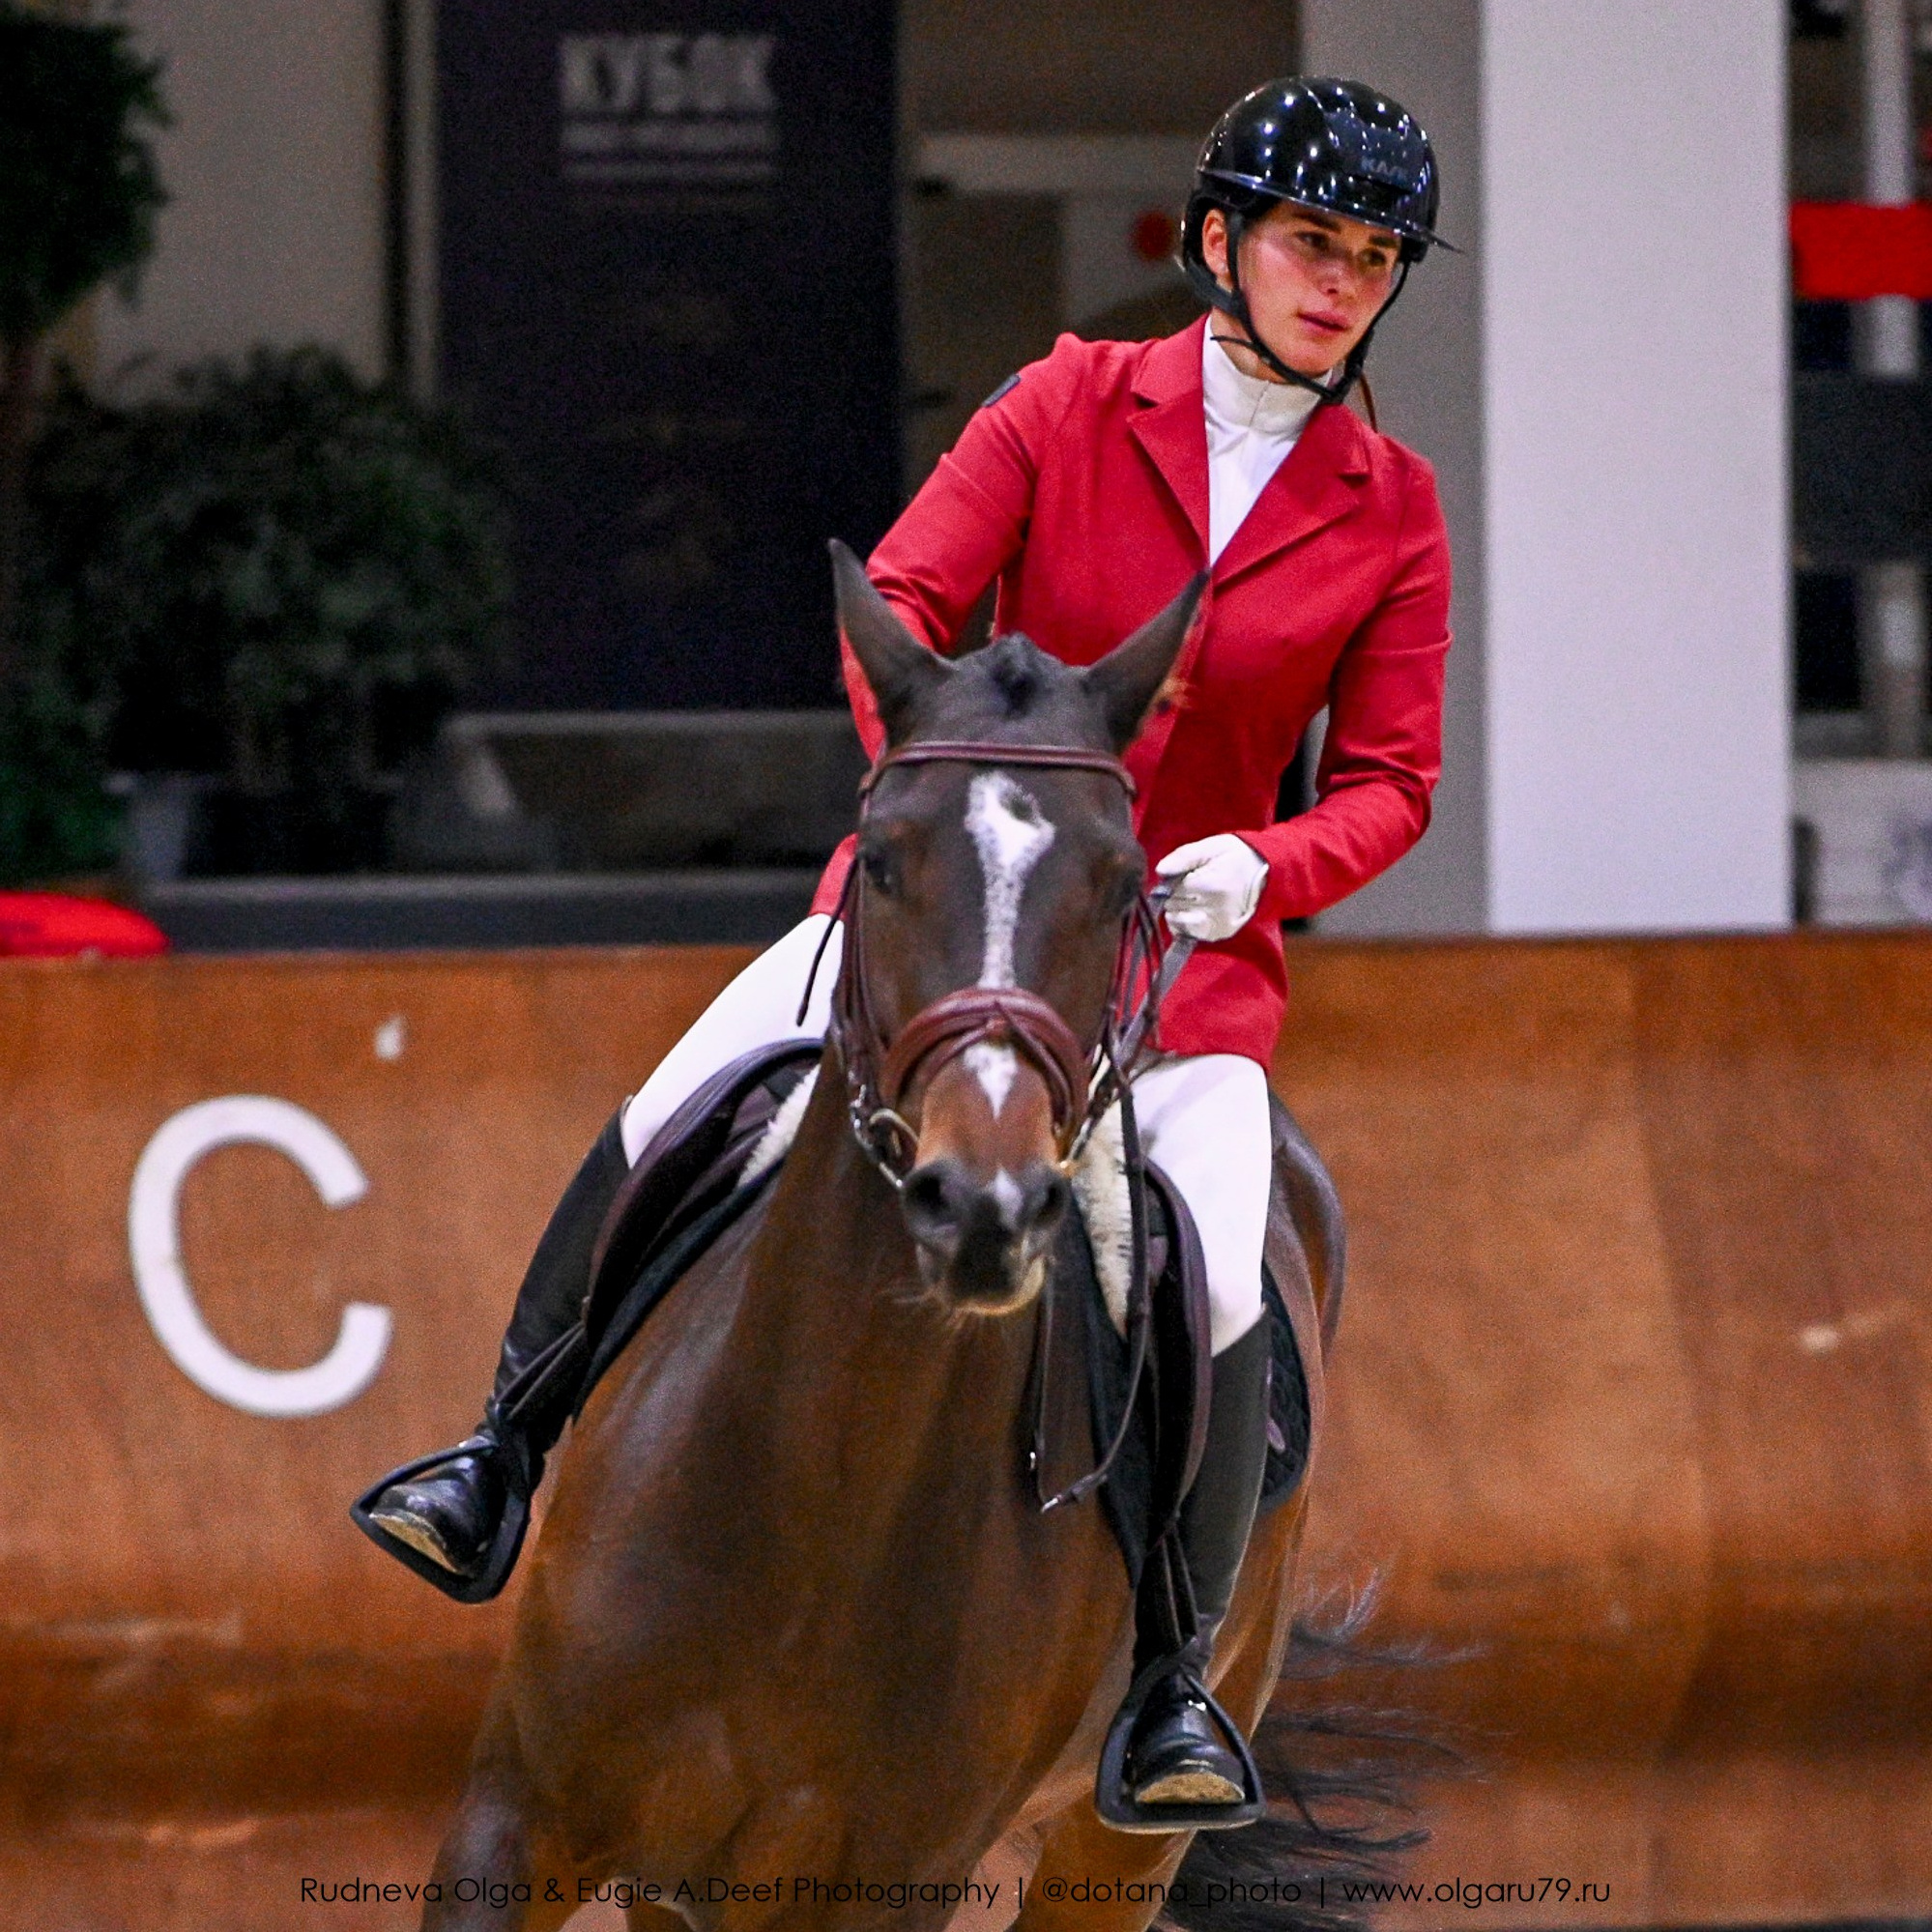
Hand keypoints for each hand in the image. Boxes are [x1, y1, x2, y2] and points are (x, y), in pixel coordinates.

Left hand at [1153, 835, 1268, 941]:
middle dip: (1175, 895)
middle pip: (1173, 906)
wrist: (1265, 870)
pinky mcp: (1221, 932)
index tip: (1185, 874)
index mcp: (1212, 885)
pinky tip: (1194, 911)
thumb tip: (1160, 870)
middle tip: (1192, 884)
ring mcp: (1219, 924)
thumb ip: (1183, 857)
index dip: (1172, 881)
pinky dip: (1185, 923)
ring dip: (1178, 910)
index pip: (1173, 890)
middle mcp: (1216, 909)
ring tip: (1194, 897)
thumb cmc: (1235, 855)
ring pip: (1178, 921)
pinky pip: (1190, 933)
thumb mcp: (1210, 847)